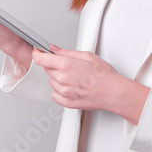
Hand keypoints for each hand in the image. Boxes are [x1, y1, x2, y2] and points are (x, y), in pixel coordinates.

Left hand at [32, 45, 149, 123]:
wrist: (113, 92)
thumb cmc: (104, 75)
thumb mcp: (87, 56)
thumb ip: (67, 52)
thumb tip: (54, 49)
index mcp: (67, 65)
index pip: (41, 59)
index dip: (38, 54)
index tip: (38, 52)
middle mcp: (63, 79)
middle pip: (47, 69)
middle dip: (54, 65)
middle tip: (68, 66)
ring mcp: (64, 92)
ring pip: (51, 82)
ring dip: (58, 78)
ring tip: (74, 77)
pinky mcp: (67, 103)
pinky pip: (55, 94)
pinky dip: (60, 91)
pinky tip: (72, 87)